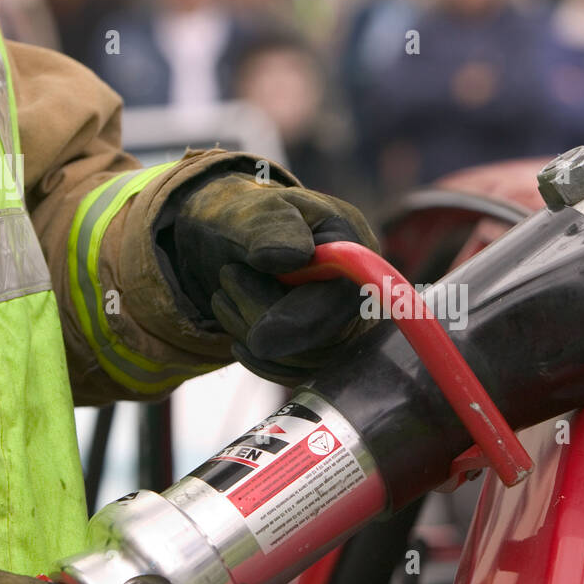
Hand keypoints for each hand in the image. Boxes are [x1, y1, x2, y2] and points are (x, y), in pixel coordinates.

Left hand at [170, 172, 380, 383]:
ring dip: (250, 330)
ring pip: (305, 360)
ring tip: (227, 289)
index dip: (299, 320)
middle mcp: (357, 288)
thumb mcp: (250, 210)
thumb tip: (296, 257)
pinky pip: (295, 373)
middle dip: (262, 317)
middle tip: (228, 276)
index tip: (257, 339)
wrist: (226, 238)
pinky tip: (236, 321)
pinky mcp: (323, 347)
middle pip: (324, 337)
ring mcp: (343, 322)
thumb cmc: (243, 219)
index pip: (341, 297)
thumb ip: (273, 227)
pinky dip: (256, 355)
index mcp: (350, 245)